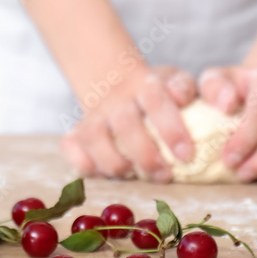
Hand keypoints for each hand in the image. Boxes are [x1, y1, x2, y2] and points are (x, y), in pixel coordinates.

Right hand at [60, 67, 196, 182]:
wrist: (114, 85)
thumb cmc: (155, 94)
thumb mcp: (174, 82)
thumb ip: (183, 88)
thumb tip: (180, 97)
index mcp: (144, 85)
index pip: (155, 101)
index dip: (170, 129)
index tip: (186, 155)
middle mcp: (114, 99)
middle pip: (124, 124)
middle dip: (145, 155)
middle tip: (163, 175)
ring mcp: (92, 116)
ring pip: (93, 138)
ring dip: (115, 163)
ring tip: (134, 175)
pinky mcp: (75, 133)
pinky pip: (70, 148)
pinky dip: (85, 165)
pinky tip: (106, 174)